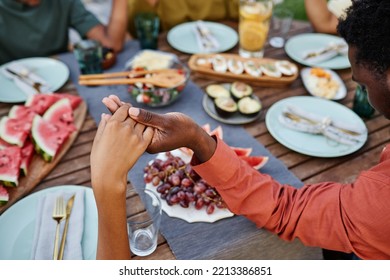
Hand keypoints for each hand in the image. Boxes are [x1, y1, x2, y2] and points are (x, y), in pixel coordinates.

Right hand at [91, 104, 153, 196]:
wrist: (109, 174)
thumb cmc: (100, 157)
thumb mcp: (98, 139)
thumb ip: (103, 125)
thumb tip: (106, 114)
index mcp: (112, 124)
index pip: (124, 108)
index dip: (126, 108)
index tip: (126, 111)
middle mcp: (125, 128)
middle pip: (134, 114)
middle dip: (133, 114)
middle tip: (133, 117)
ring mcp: (135, 136)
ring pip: (142, 121)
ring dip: (141, 121)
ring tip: (138, 124)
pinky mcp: (142, 144)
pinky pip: (149, 131)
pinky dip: (148, 129)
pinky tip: (144, 132)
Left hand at [102, 95, 216, 162]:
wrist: (194, 135)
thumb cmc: (184, 128)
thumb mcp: (166, 122)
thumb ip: (149, 118)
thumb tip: (131, 111)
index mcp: (147, 143)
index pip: (129, 127)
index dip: (119, 114)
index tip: (110, 103)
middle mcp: (144, 141)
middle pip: (127, 125)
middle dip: (117, 111)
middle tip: (106, 99)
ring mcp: (146, 137)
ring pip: (131, 123)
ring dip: (122, 111)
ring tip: (110, 99)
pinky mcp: (150, 132)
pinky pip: (137, 122)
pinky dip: (131, 114)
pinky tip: (122, 105)